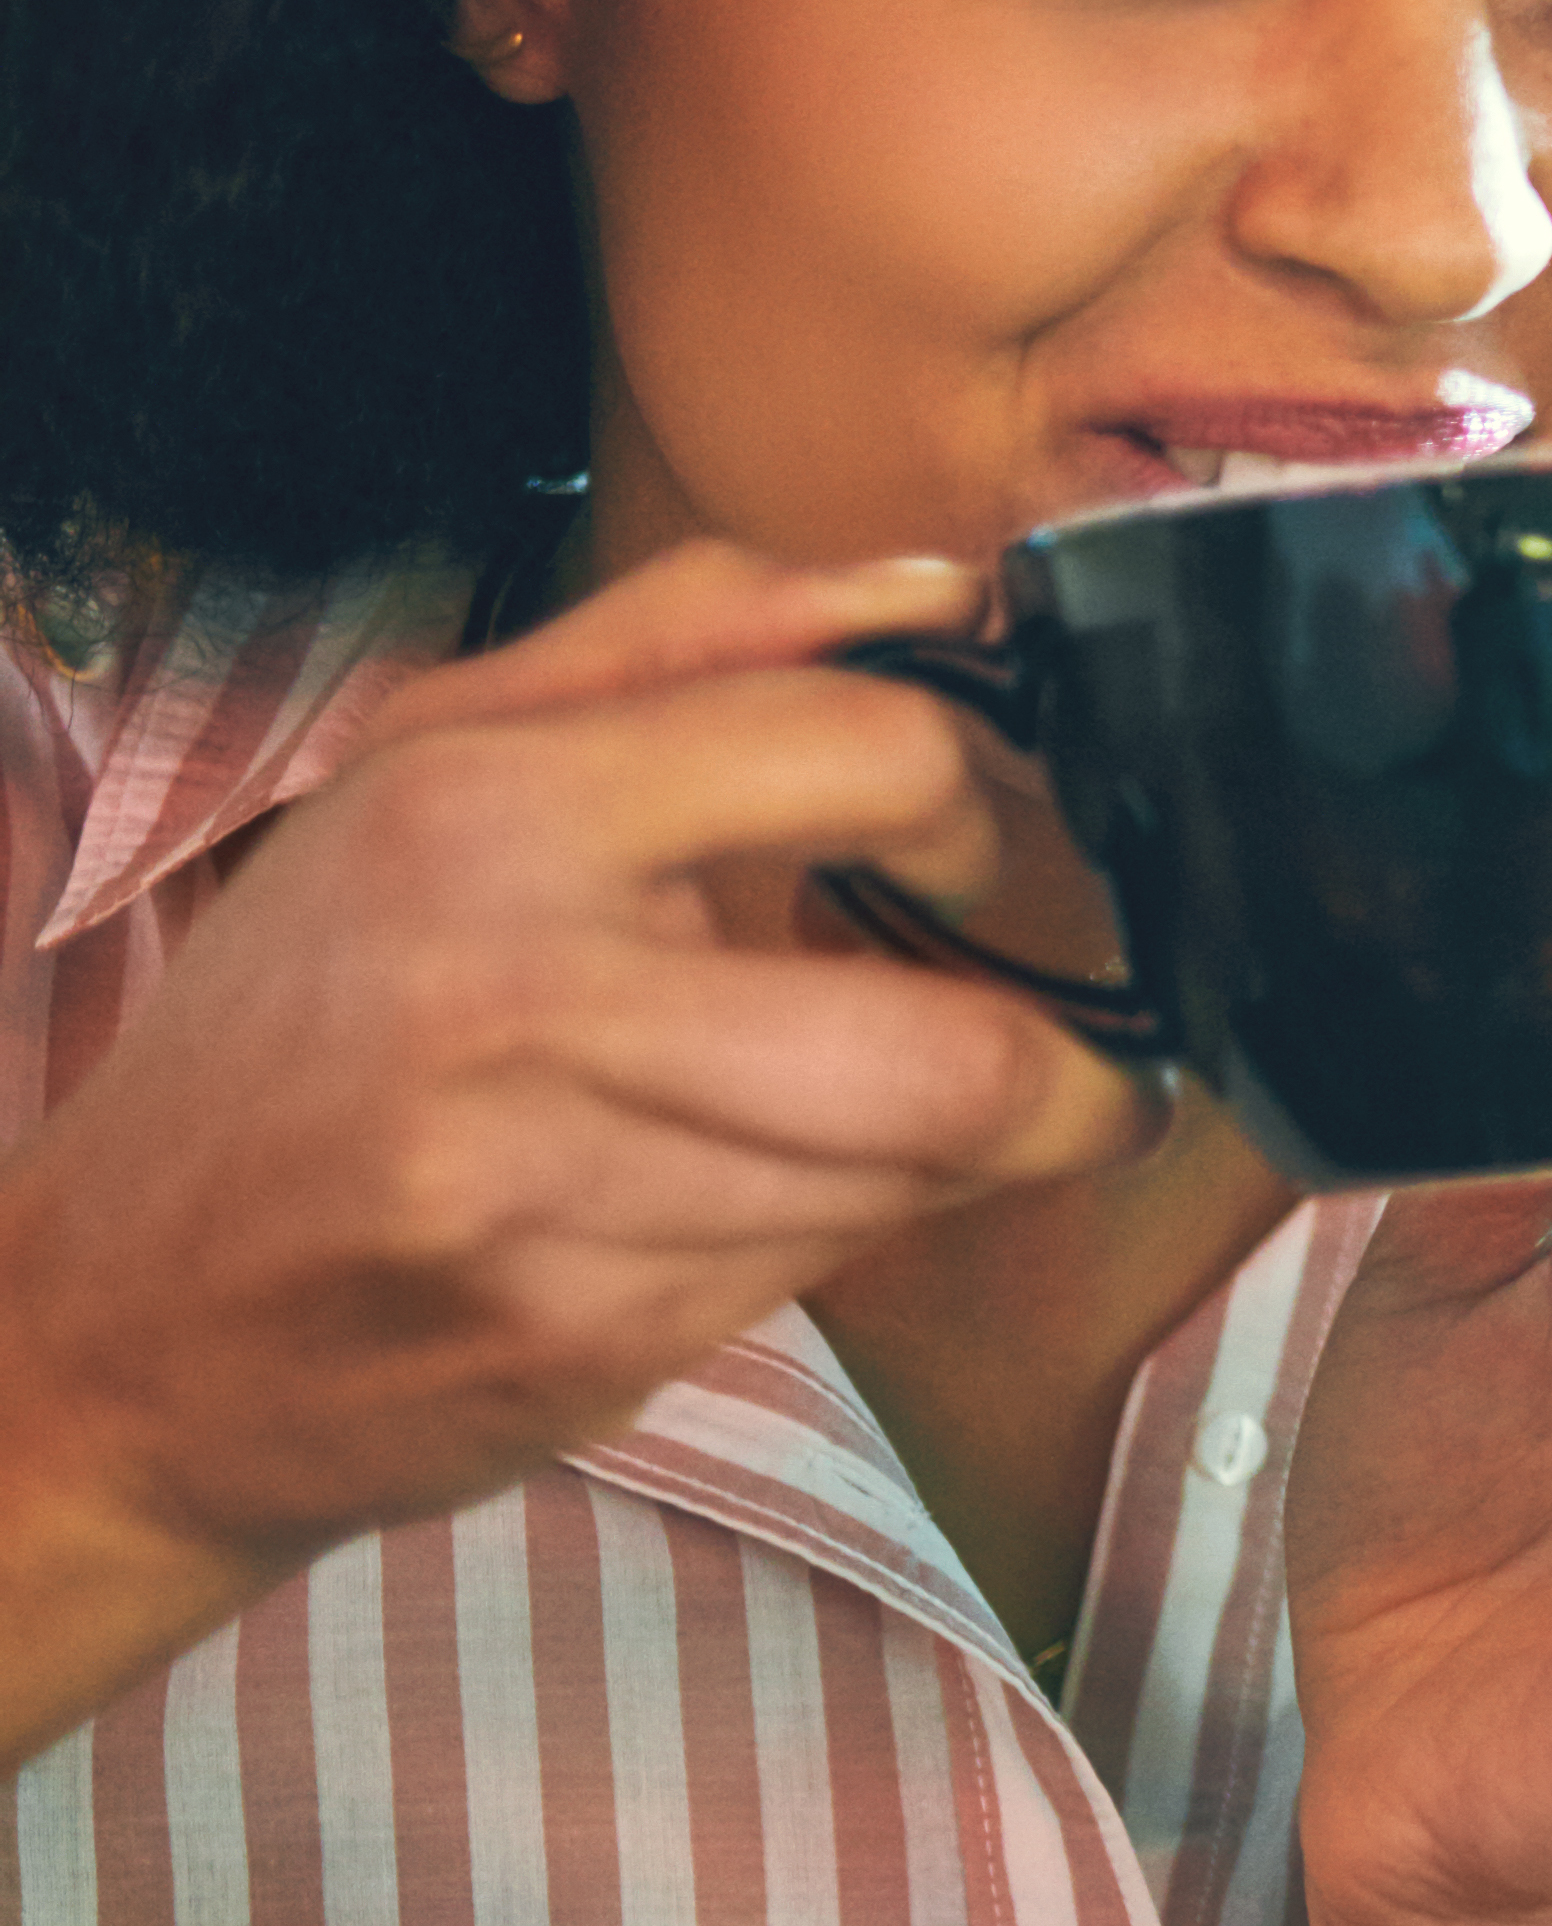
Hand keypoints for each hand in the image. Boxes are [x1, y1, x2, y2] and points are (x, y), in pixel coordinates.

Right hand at [0, 540, 1150, 1600]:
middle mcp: (508, 990)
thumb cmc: (303, 1030)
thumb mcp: (429, 774)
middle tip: (1064, 1062)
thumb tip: (938, 587)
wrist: (113, 1323)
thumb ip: (688, 641)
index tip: (989, 851)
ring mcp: (544, 1185)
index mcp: (484, 805)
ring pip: (910, 1179)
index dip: (985, 807)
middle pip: (954, 1051)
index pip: (872, 752)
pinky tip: (725, 1212)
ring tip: (859, 1130)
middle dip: (1062, 1075)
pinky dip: (822, 1243)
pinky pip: (821, 1276)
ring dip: (939, 1166)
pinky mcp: (576, 1339)